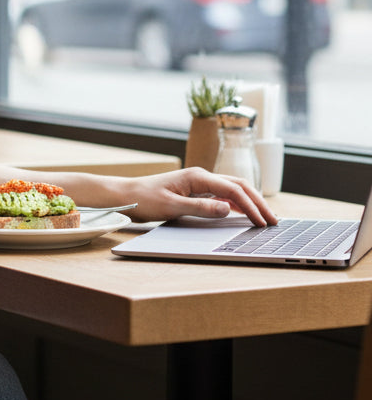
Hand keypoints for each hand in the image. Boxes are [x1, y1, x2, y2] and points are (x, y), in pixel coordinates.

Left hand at [123, 168, 277, 226]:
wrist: (125, 195)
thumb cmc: (144, 199)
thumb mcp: (172, 206)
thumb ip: (200, 207)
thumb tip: (228, 208)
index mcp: (197, 177)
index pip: (233, 190)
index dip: (251, 206)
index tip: (263, 223)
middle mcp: (200, 177)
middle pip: (238, 186)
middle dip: (258, 202)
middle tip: (274, 221)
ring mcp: (198, 183)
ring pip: (232, 190)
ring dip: (250, 202)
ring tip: (265, 218)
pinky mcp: (194, 191)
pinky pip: (222, 195)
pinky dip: (237, 204)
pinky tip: (244, 214)